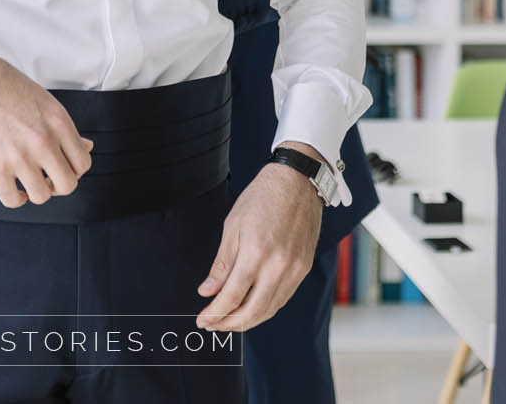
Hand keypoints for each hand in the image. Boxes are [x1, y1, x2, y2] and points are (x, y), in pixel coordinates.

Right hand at [0, 45, 94, 208]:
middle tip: (49, 177)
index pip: (83, 163)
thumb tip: (85, 146)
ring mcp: (18, 156)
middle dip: (59, 184)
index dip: (75, 169)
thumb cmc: (1, 84)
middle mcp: (41, 140)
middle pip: (68, 185)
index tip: (64, 167)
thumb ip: (63, 128)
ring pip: (42, 196)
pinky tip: (14, 187)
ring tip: (29, 180)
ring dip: (37, 191)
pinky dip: (16, 198)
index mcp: (57, 121)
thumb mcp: (42, 100)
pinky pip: (12, 200)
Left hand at [196, 144, 323, 331]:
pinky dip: (265, 308)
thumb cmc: (263, 197)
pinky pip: (283, 298)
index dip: (214, 314)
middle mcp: (278, 266)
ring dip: (247, 321)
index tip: (202, 320)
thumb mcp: (233, 226)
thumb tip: (208, 291)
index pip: (231, 297)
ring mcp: (294, 270)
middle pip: (252, 312)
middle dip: (229, 324)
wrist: (298, 182)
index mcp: (256, 253)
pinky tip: (251, 307)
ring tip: (228, 320)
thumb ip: (222, 264)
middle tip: (212, 325)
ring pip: (269, 310)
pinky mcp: (304, 269)